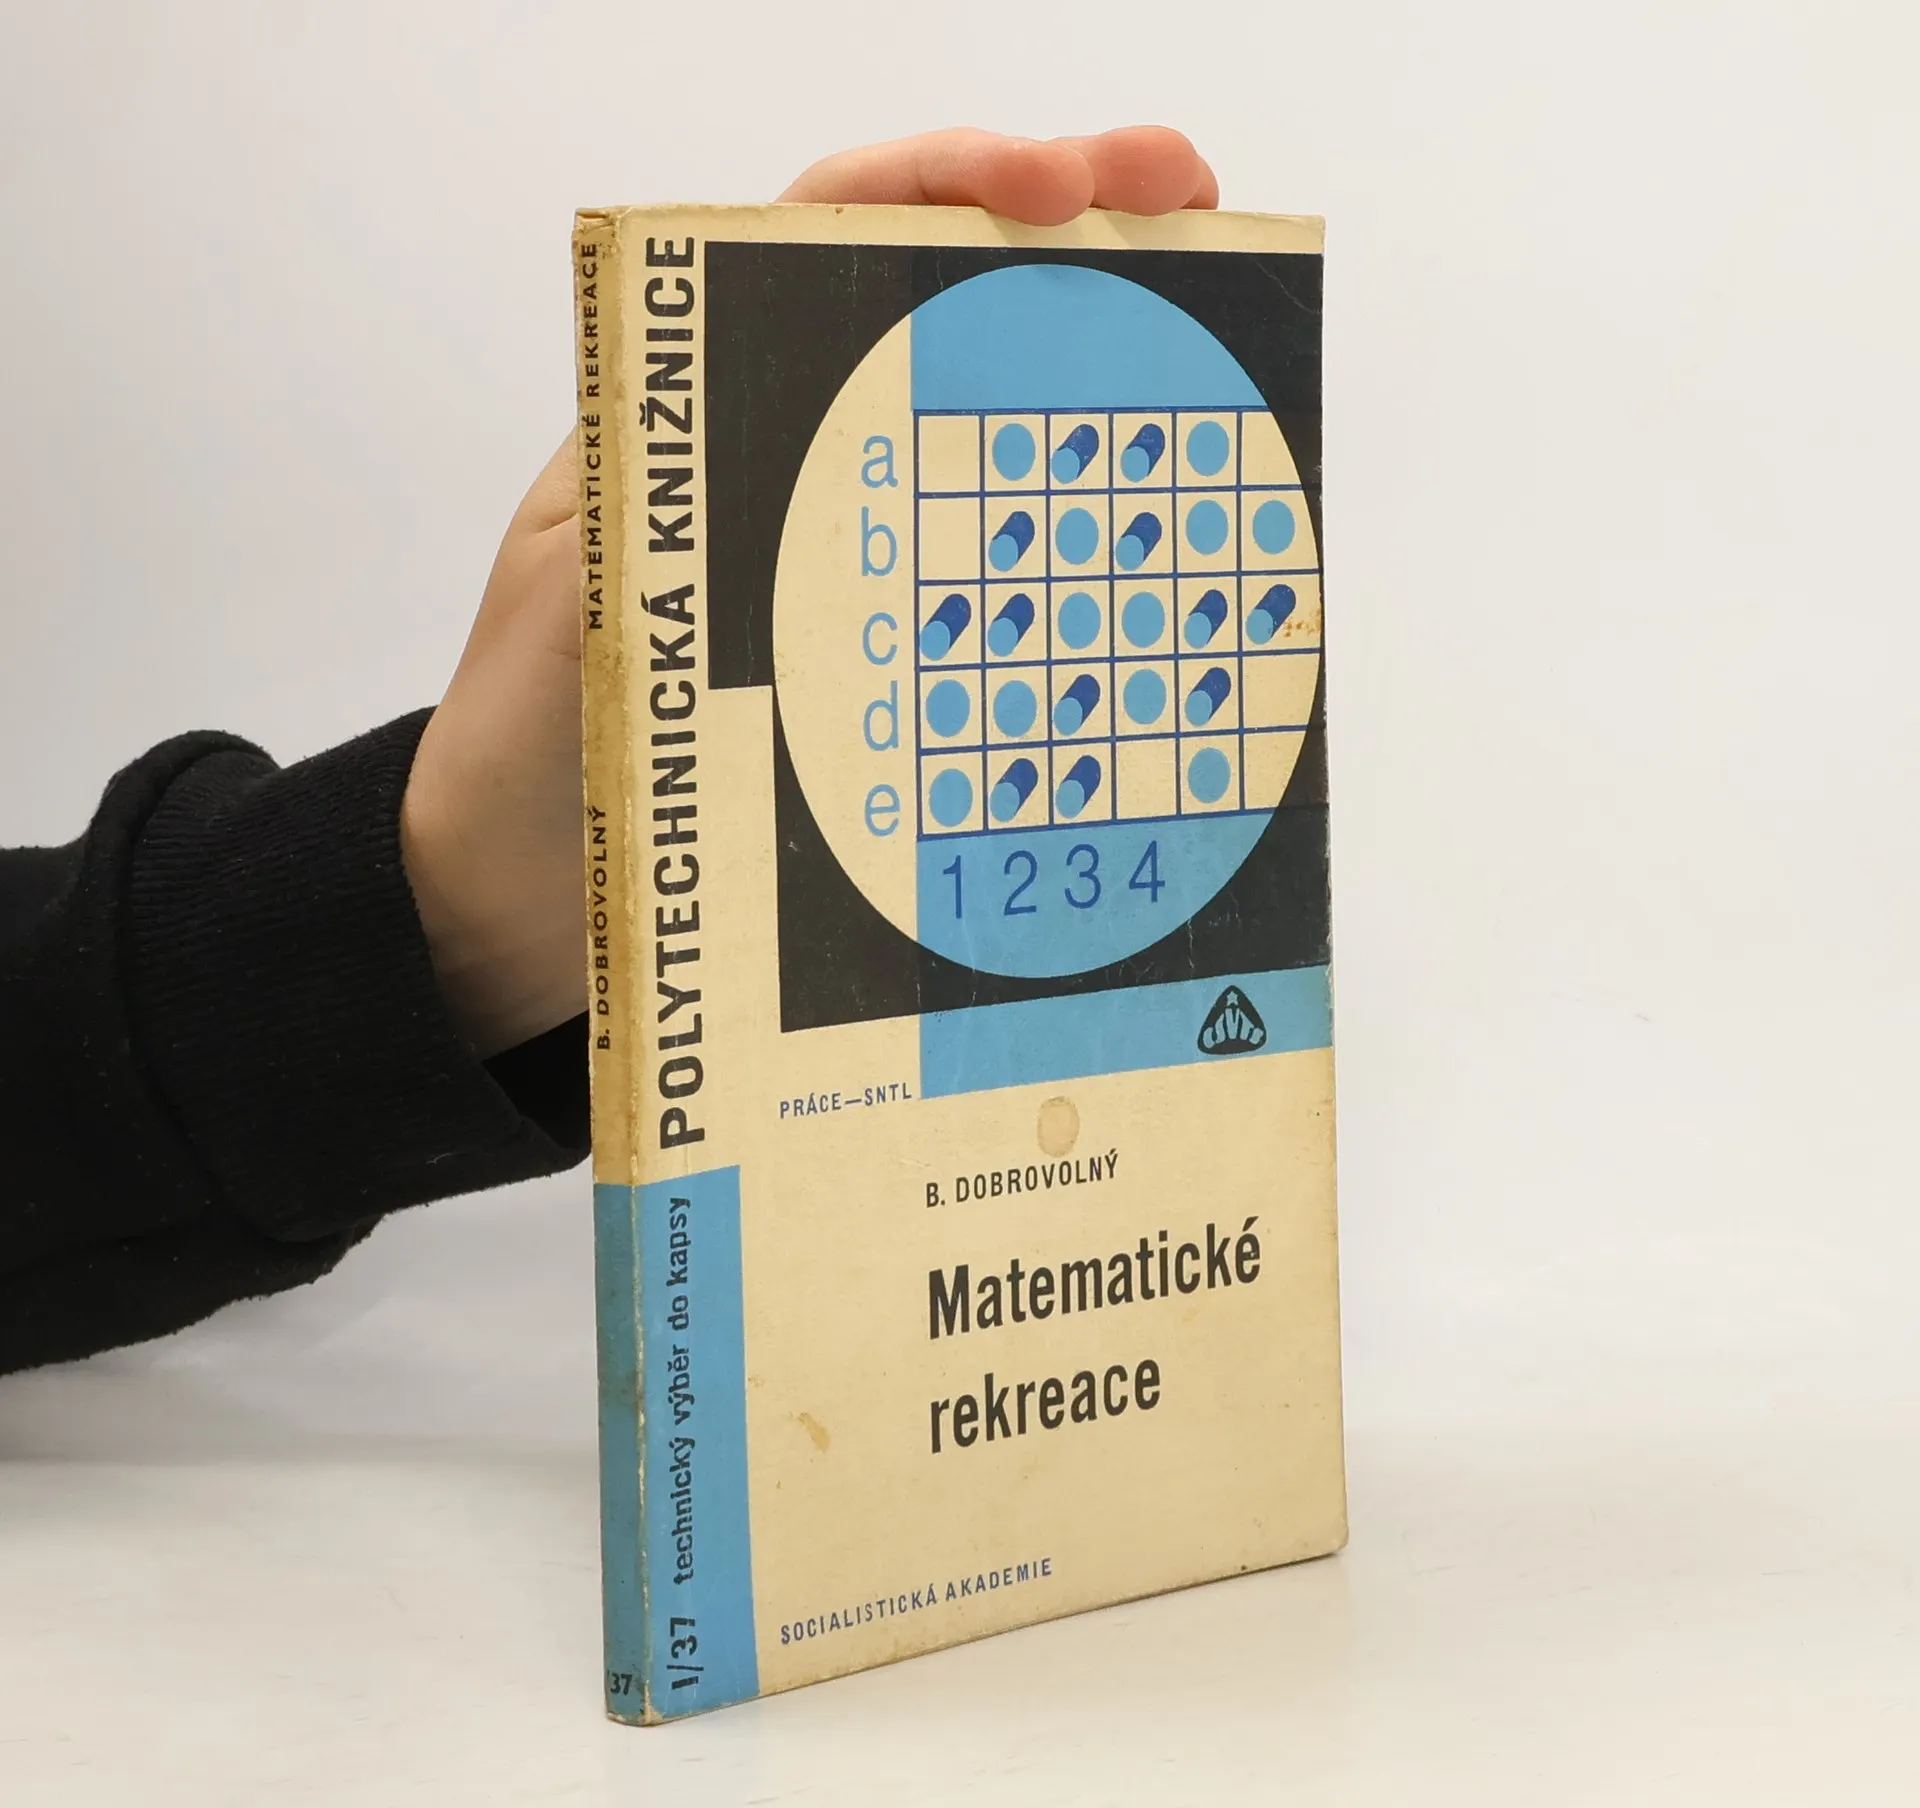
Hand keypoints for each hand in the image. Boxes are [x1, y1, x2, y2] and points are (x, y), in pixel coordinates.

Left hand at [400, 127, 1217, 1057]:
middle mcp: (783, 458)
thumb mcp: (580, 599)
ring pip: (981, 425)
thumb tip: (794, 437)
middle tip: (1189, 197)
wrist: (520, 889)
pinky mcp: (877, 659)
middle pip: (936, 296)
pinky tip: (1145, 544)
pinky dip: (1068, 544)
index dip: (944, 180)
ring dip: (1092, 365)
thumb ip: (668, 510)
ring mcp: (842, 556)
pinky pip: (988, 581)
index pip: (828, 228)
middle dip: (1065, 227)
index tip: (1055, 188)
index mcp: (698, 408)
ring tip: (1216, 329)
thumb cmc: (527, 745)